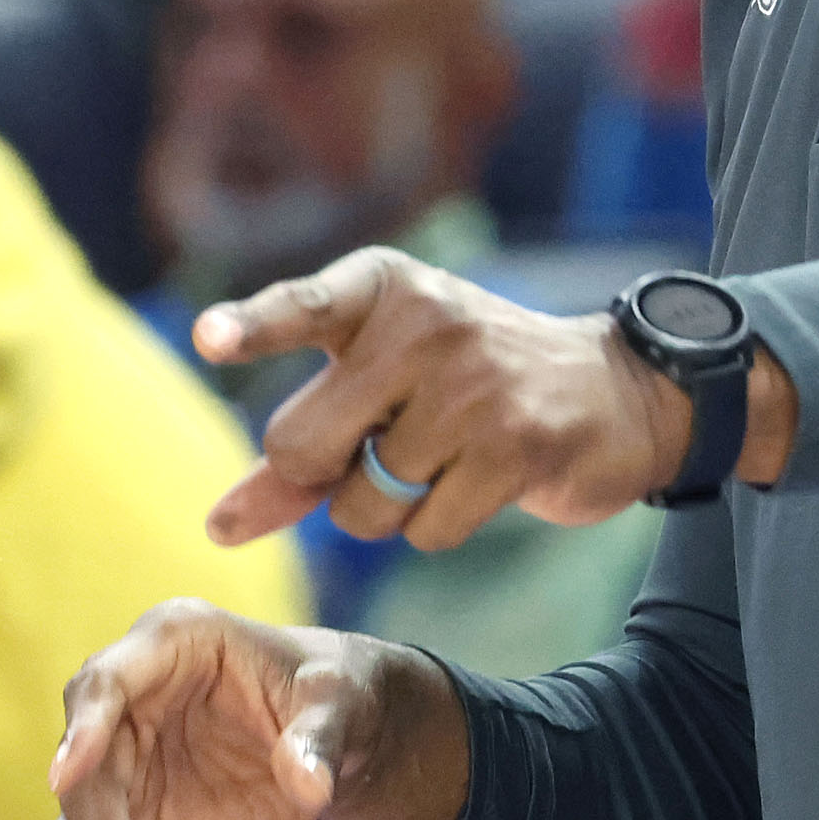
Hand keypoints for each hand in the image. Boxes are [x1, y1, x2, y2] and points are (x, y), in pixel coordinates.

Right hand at [0, 601, 467, 819]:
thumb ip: (320, 740)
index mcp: (170, 644)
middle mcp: (123, 703)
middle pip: (87, 779)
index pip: (106, 684)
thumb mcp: (341, 703)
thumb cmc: (331, 692)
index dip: (85, 730)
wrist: (328, 728)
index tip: (65, 778)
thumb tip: (310, 787)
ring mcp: (112, 766)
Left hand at [197, 250, 693, 547]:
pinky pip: (423, 531)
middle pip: (302, 444)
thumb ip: (298, 454)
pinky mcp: (517, 444)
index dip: (254, 326)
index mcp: (383, 288)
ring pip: (362, 503)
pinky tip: (477, 482)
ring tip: (442, 459)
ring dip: (385, 510)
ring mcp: (474, 383)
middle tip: (375, 449)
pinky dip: (436, 527)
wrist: (610, 391)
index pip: (304, 306)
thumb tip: (220, 528)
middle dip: (321, 476)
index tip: (208, 337)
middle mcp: (427, 323)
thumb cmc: (466, 390)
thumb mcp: (380, 392)